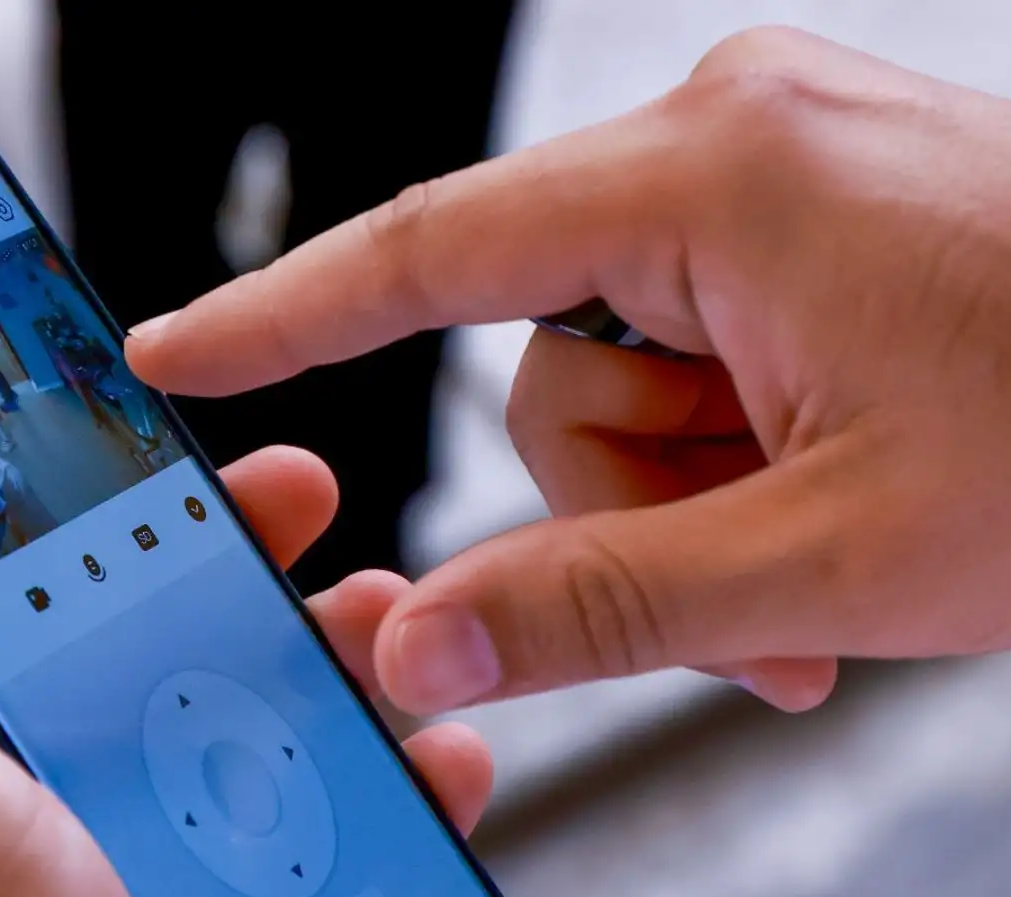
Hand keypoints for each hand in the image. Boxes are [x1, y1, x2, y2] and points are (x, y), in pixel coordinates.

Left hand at [0, 331, 494, 896]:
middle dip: (211, 561)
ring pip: (205, 723)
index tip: (134, 424)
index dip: (47, 483)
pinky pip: (280, 833)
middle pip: (101, 634)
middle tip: (297, 507)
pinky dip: (355, 790)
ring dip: (306, 662)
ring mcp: (84, 878)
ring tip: (383, 635)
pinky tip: (419, 766)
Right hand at [127, 28, 1010, 713]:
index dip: (279, 317)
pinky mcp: (813, 218)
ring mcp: (777, 175)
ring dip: (699, 511)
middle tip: (755, 611)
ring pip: (625, 387)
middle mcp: (729, 143)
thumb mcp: (831, 554)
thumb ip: (598, 606)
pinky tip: (838, 515)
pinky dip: (742, 464)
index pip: (423, 251)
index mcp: (714, 178)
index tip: (172, 352)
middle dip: (629, 517)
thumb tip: (419, 639)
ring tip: (828, 575)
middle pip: (545, 371)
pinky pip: (701, 356)